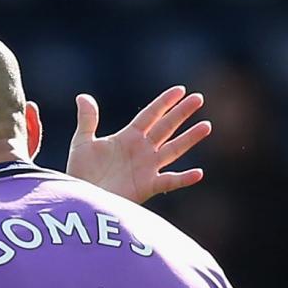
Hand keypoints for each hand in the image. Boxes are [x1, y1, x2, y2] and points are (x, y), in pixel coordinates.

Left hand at [65, 86, 210, 204]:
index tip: (180, 90)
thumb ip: (87, 120)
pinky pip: (169, 182)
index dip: (165, 102)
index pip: (150, 115)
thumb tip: (83, 97)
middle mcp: (142, 150)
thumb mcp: (82, 142)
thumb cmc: (81, 172)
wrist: (82, 197)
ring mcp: (147, 168)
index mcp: (128, 137)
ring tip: (206, 126)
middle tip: (199, 98)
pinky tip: (198, 173)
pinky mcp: (147, 187)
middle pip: (166, 127)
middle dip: (182, 113)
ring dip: (189, 139)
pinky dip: (184, 179)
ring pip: (173, 150)